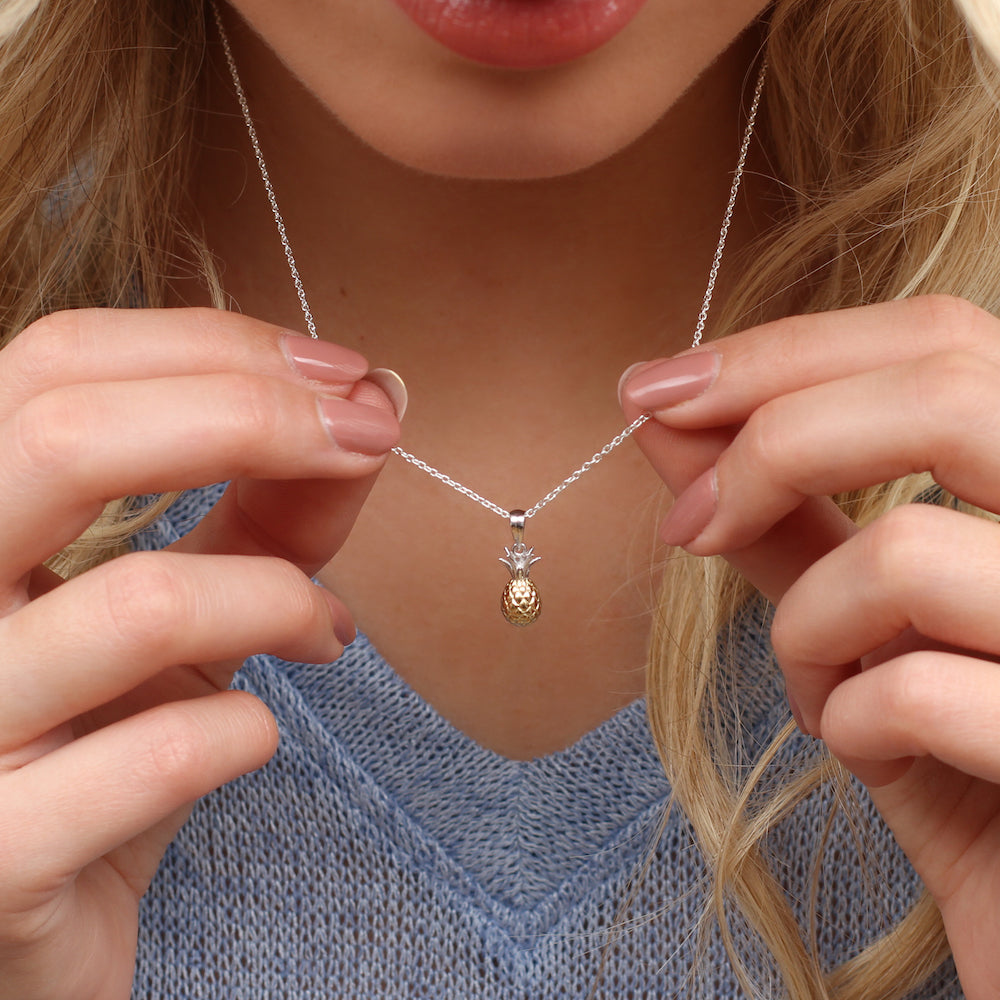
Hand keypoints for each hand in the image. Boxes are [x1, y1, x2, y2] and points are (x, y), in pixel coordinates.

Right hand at [0, 308, 399, 999]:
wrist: (33, 925)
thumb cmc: (105, 740)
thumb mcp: (181, 615)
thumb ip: (264, 514)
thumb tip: (371, 406)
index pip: (59, 364)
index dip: (217, 348)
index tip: (344, 377)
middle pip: (64, 437)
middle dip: (251, 416)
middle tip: (367, 435)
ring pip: (141, 602)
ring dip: (279, 598)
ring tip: (326, 627)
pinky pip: (158, 757)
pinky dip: (249, 732)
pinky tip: (262, 737)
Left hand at [620, 295, 999, 999]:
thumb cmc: (960, 757)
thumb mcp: (866, 624)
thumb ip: (779, 515)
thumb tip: (663, 414)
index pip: (944, 338)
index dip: (782, 351)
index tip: (654, 389)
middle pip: (946, 391)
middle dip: (768, 443)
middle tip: (684, 522)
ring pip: (907, 552)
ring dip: (805, 623)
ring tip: (809, 680)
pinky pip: (915, 691)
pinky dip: (840, 718)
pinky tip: (855, 746)